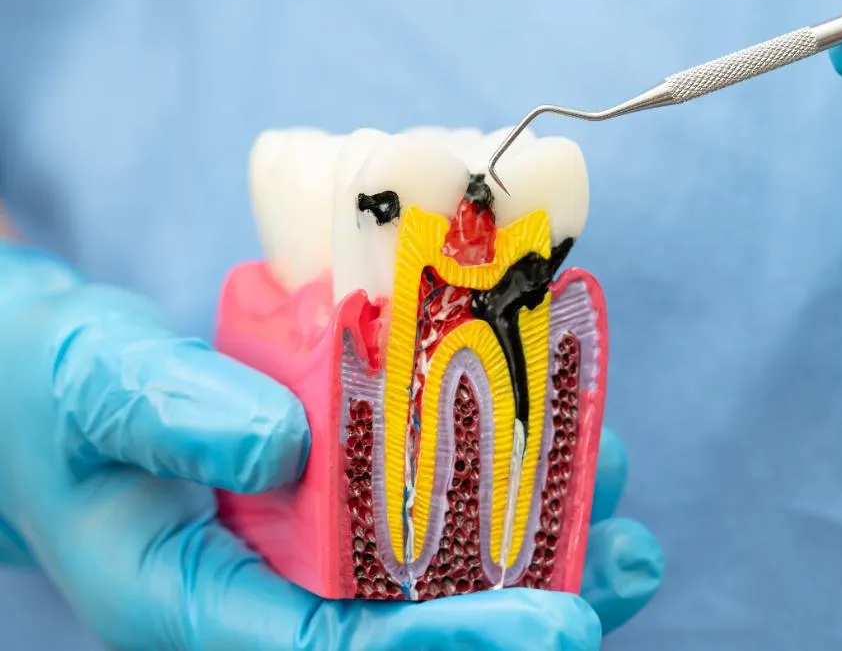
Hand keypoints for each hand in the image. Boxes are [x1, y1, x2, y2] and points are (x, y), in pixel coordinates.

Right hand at [0, 242, 661, 649]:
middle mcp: (265, 598)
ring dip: (538, 556)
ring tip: (620, 515)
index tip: (549, 626)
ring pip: (434, 585)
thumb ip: (166, 409)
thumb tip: (279, 443)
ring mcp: (307, 557)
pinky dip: (503, 496)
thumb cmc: (58, 394)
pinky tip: (572, 461)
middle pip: (405, 637)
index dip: (442, 649)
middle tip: (620, 570)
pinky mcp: (335, 510)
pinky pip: (429, 520)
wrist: (54, 391)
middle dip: (516, 618)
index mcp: (195, 604)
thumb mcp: (94, 383)